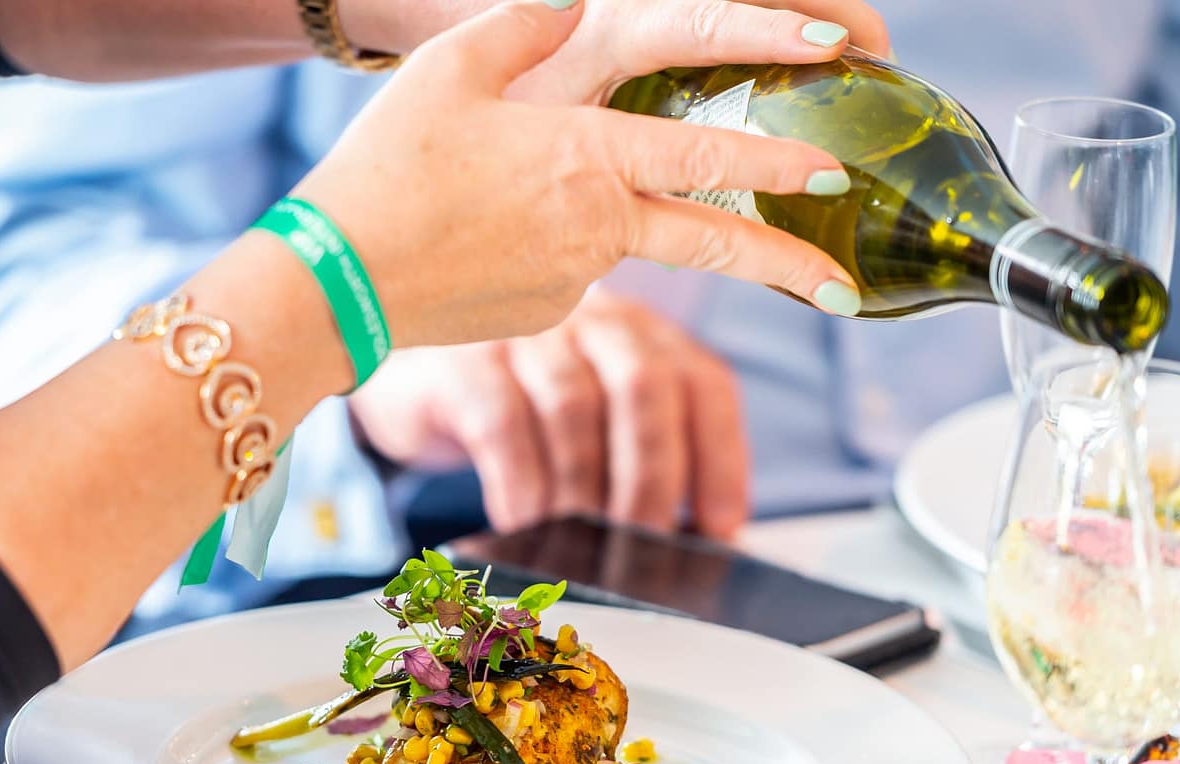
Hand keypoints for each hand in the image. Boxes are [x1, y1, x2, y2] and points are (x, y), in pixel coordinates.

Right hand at [295, 0, 863, 352]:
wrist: (336, 282)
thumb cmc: (384, 172)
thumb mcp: (451, 71)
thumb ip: (526, 27)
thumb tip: (575, 5)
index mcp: (586, 157)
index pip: (708, 155)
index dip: (778, 159)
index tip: (834, 171)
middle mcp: (596, 228)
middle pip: (714, 246)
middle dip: (789, 267)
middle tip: (843, 290)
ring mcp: (572, 281)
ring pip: (624, 245)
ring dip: (618, 228)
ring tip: (519, 210)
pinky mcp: (543, 316)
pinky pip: (568, 271)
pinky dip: (548, 248)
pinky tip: (478, 234)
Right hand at [348, 290, 749, 538]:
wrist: (407, 372)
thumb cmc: (517, 410)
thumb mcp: (588, 424)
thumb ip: (639, 464)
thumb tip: (692, 544)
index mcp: (643, 333)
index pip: (704, 384)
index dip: (723, 460)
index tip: (721, 531)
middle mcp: (592, 317)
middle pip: (645, 388)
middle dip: (652, 482)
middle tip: (642, 550)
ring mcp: (524, 332)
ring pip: (573, 407)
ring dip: (582, 493)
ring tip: (579, 548)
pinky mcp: (462, 361)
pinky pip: (502, 425)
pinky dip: (520, 488)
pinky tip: (520, 524)